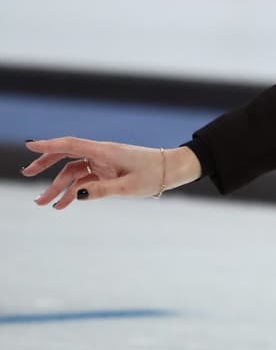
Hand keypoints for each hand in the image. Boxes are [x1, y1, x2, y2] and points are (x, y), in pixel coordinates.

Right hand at [21, 137, 200, 208]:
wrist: (174, 170)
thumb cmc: (155, 174)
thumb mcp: (129, 186)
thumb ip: (101, 190)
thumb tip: (75, 194)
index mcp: (106, 152)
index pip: (71, 145)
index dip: (48, 145)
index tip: (28, 145)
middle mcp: (102, 154)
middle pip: (67, 156)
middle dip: (45, 165)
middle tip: (26, 174)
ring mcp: (104, 163)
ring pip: (75, 172)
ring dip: (59, 187)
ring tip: (43, 203)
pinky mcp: (109, 171)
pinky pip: (86, 180)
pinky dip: (75, 191)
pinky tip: (63, 204)